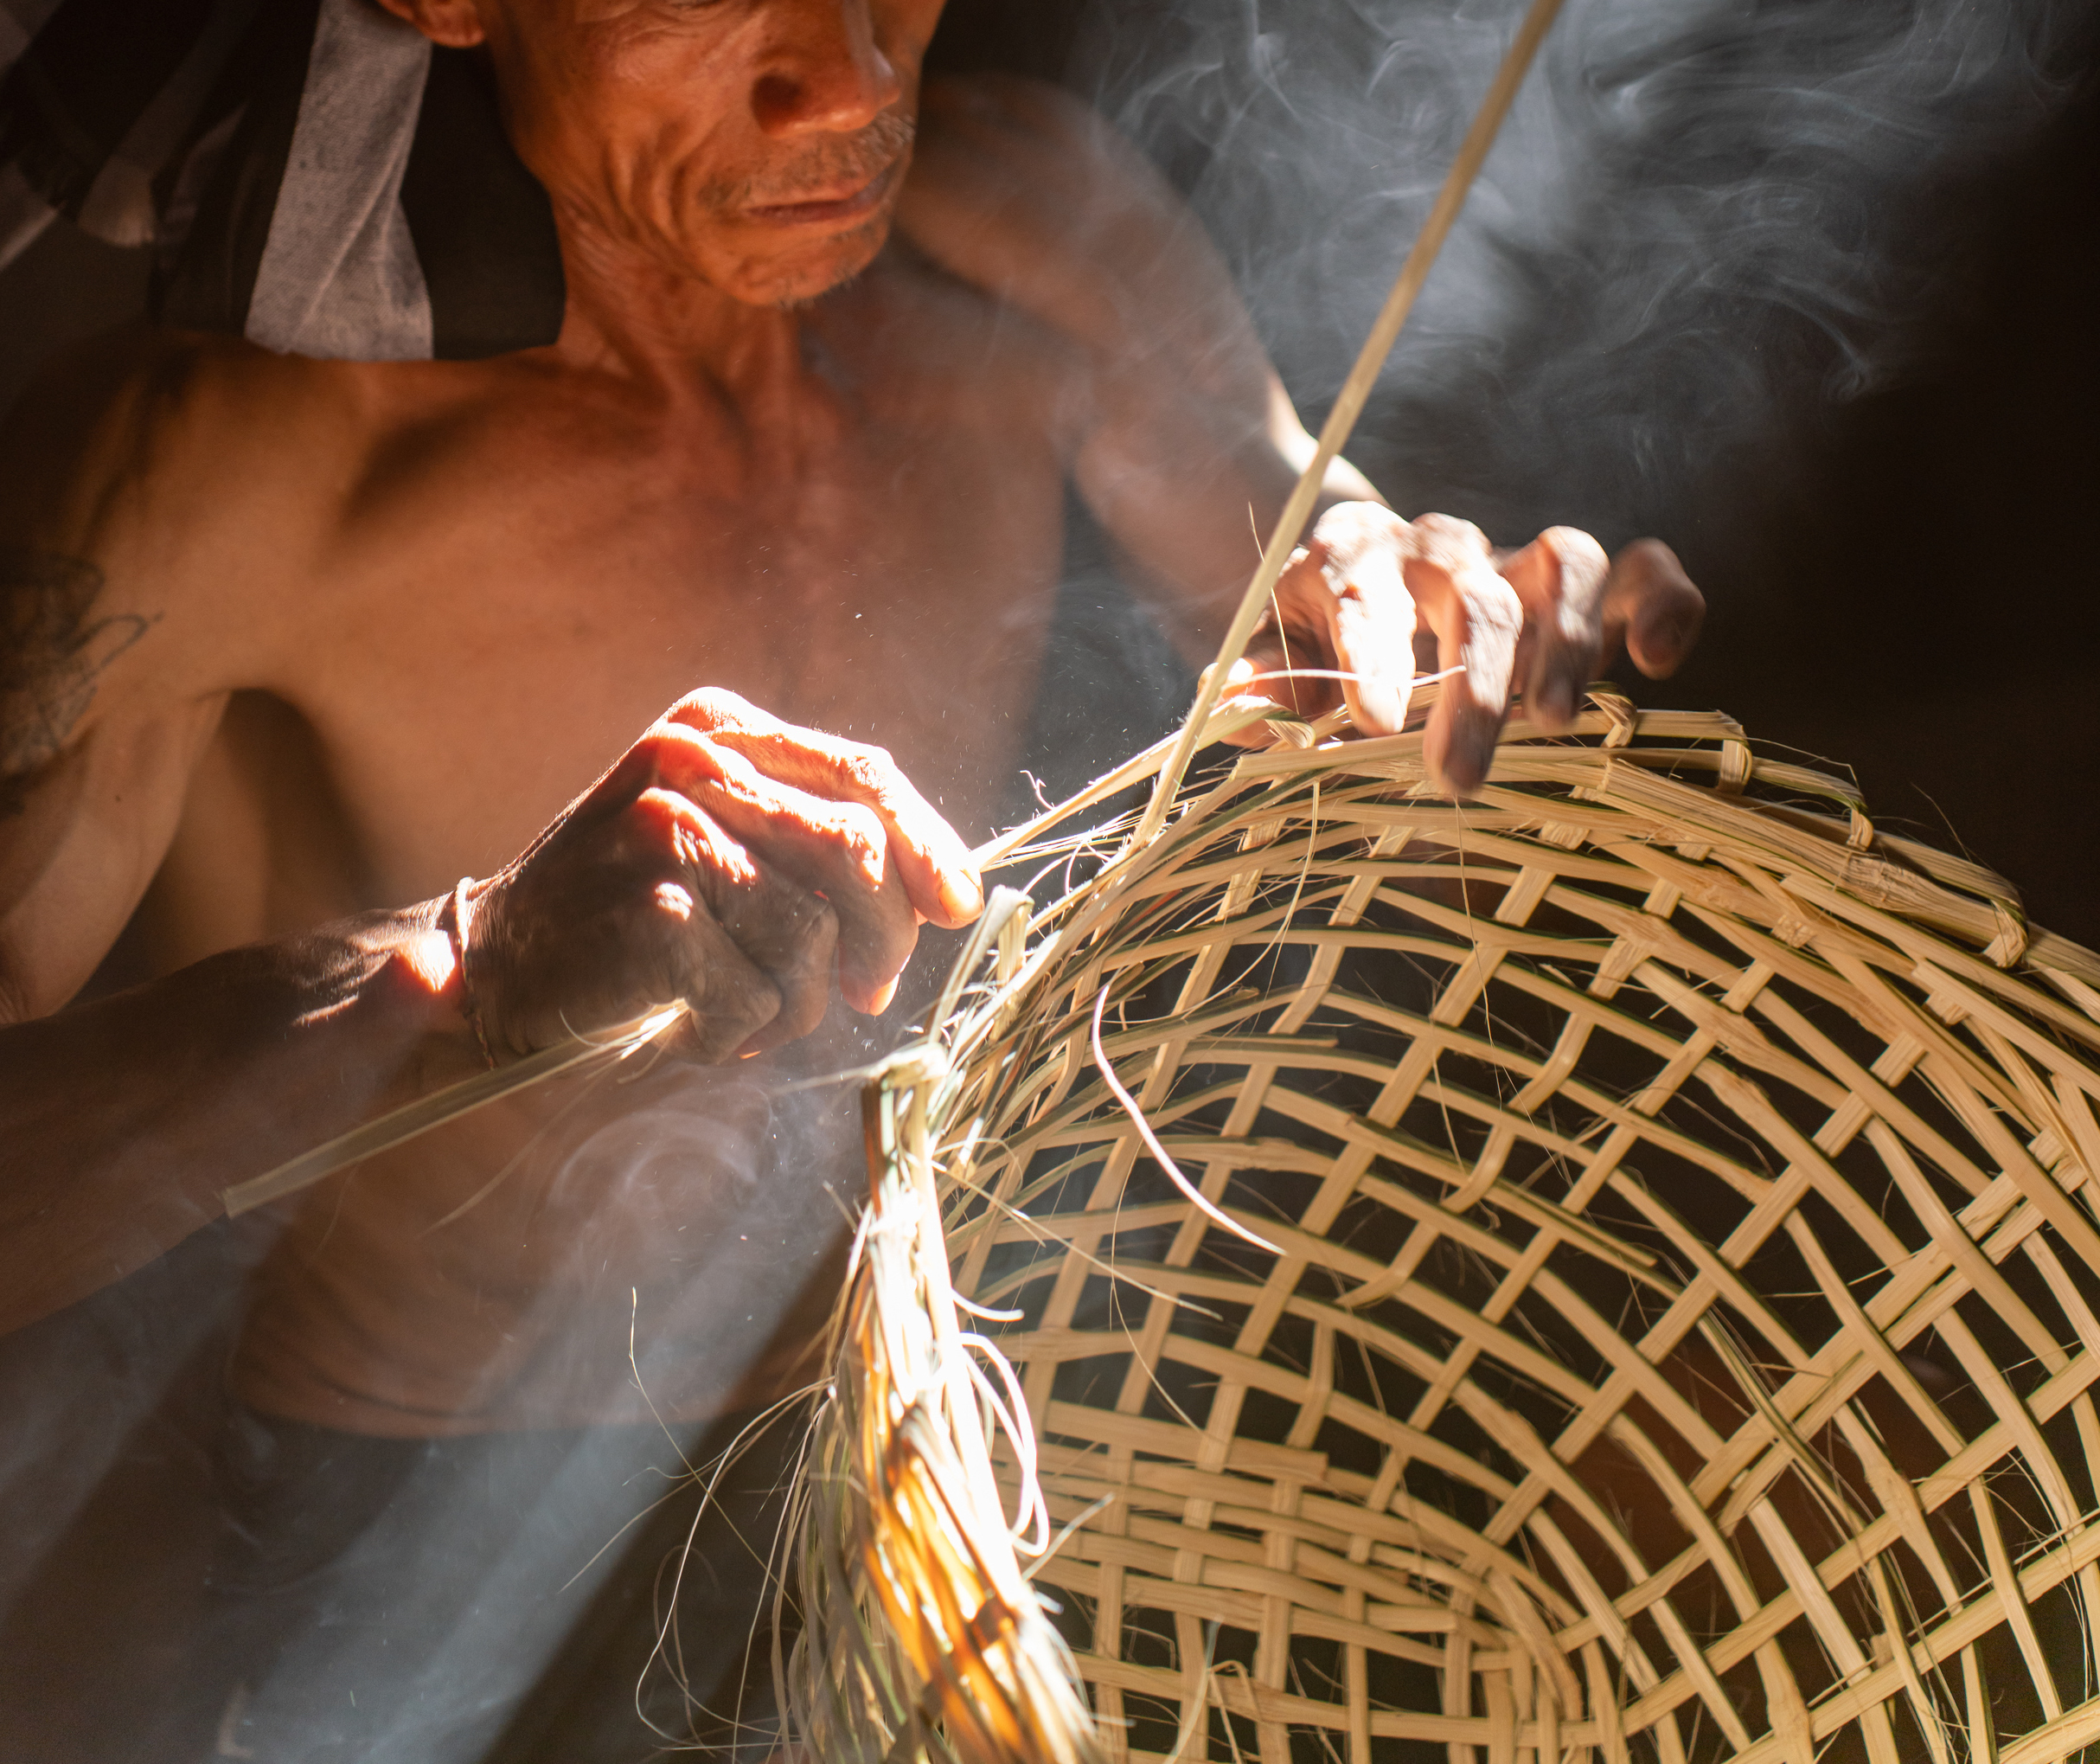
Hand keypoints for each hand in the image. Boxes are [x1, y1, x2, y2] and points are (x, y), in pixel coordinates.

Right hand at [454, 691, 982, 1063]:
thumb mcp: (722, 843)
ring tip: (733, 1003)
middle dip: (881, 939)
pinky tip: (686, 1020)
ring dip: (791, 1001)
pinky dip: (734, 1030)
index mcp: (718, 729)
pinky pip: (757, 993)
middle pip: (858, 851)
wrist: (493, 969)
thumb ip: (817, 843)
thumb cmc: (629, 913)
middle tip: (863, 992)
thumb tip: (949, 895)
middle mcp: (693, 762)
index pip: (863, 774)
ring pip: (813, 937)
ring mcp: (669, 831)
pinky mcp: (654, 911)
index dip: (927, 845)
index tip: (958, 906)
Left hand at [1219, 503, 1703, 789]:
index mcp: (1350, 562)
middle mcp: (1436, 547)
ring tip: (1554, 724)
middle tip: (1458, 778)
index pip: (1364, 598)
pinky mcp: (1572, 581)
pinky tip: (1657, 662)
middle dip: (1472, 691)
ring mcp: (1511, 558)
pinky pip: (1637, 567)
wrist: (1344, 569)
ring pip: (1564, 564)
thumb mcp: (1271, 655)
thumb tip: (1244, 708)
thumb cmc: (1310, 636)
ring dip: (1567, 645)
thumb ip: (1264, 684)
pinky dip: (1661, 602)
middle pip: (1472, 598)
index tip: (1374, 726)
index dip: (1371, 658)